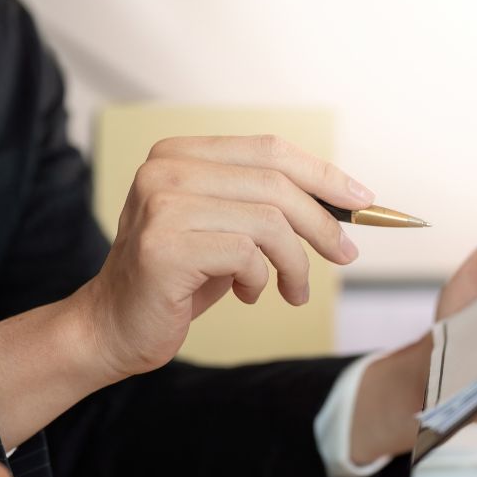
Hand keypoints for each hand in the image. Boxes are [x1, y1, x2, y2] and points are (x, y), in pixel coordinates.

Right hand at [74, 134, 374, 379]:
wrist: (115, 327)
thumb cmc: (179, 279)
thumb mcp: (226, 229)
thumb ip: (266, 205)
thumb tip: (343, 200)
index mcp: (179, 153)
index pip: (270, 149)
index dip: (323, 174)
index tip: (362, 200)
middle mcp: (165, 169)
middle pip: (275, 183)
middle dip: (322, 223)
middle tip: (344, 256)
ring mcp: (161, 205)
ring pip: (268, 222)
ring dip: (295, 263)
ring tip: (294, 290)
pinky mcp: (164, 246)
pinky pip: (246, 256)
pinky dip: (262, 280)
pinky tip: (250, 295)